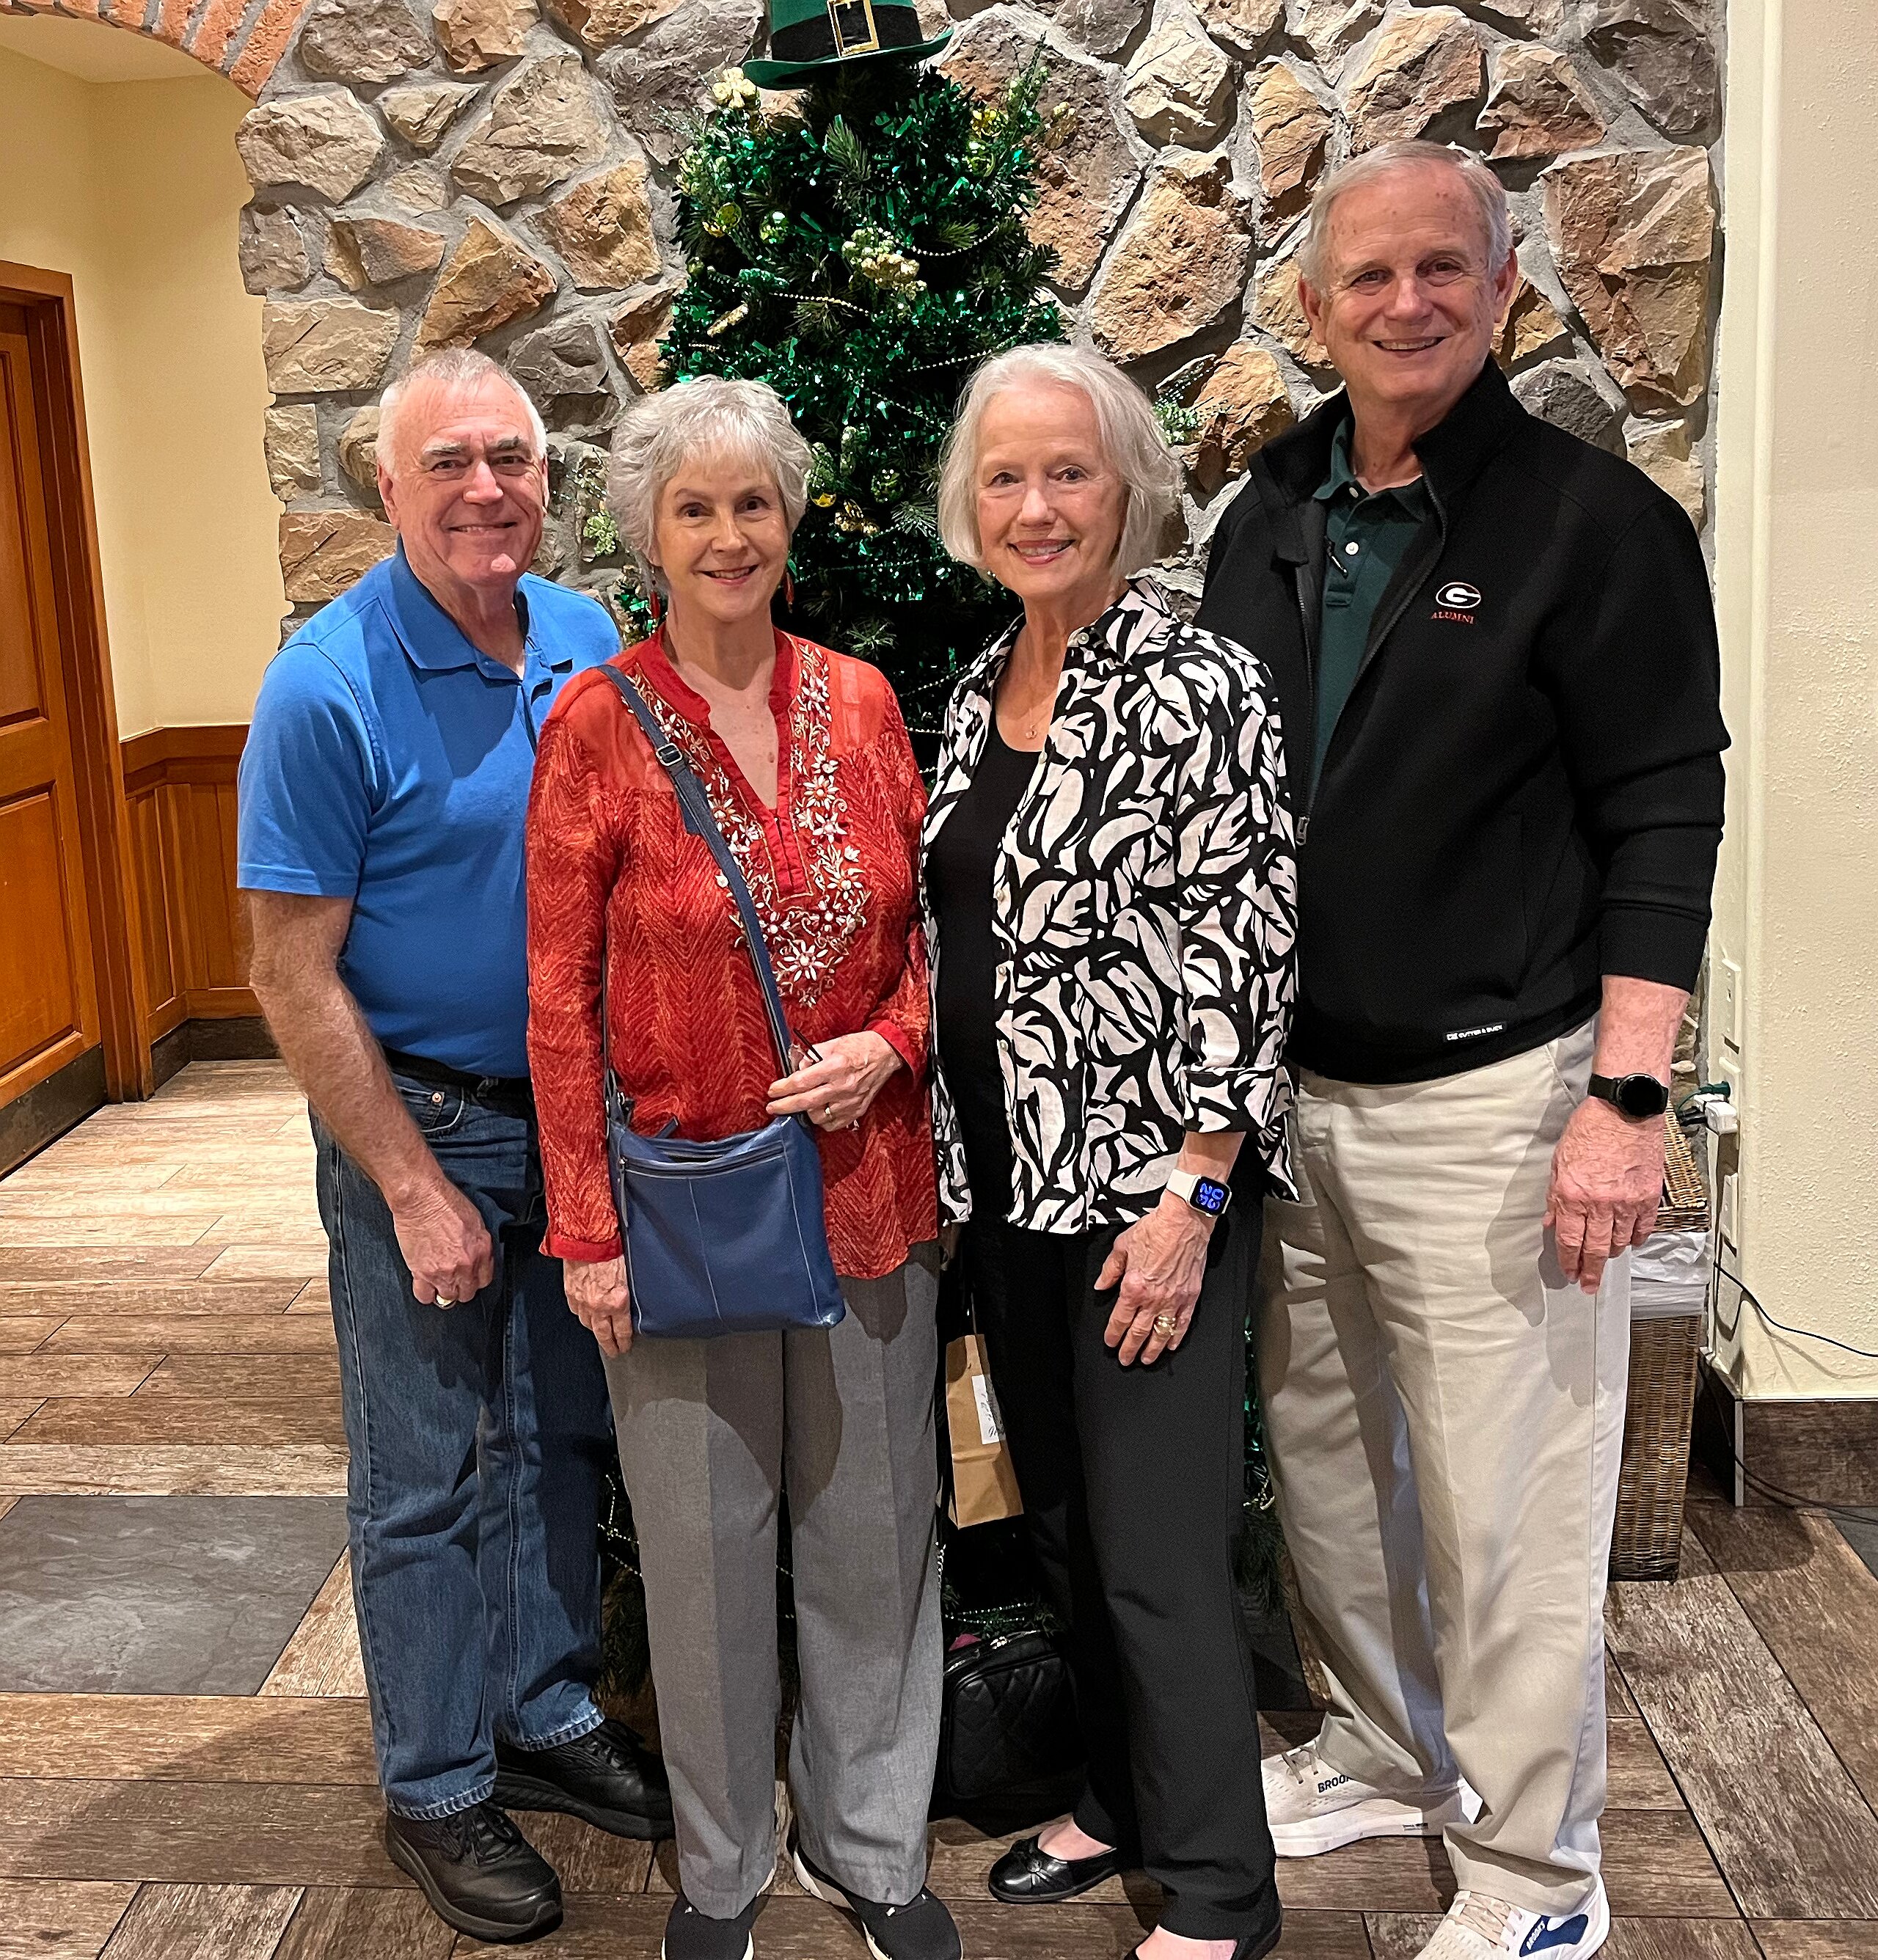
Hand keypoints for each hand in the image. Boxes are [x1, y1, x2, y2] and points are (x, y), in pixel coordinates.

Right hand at [390, 1173, 494, 1307]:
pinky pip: (425, 1296)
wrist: (421, 1198)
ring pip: (448, 1297)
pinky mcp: (422, 1272)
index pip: (485, 1280)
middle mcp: (465, 1265)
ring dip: (445, 1291)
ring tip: (440, 1281)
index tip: (470, 1276)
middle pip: (467, 1292)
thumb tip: (478, 1257)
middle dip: (462, 1287)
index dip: (476, 1279)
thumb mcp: (475, 1221)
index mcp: (481, 1250)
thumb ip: (479, 1244)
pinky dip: (426, 1293)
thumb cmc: (445, 1202)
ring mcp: (444, 1271)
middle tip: (454, 1279)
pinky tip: (427, 1285)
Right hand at [566, 1255, 633, 1356]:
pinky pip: (577, 1312)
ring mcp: (582, 1301)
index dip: (624, 1341)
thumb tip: (630, 1302)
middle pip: (603, 1334)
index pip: (622, 1330)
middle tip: (613, 1352)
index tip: (625, 1347)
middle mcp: (598, 1305)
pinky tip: (586, 1316)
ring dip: (595, 1330)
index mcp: (617, 1301)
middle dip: (609, 1346)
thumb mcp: (629, 1273)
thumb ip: (628, 1292)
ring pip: (588, 1324)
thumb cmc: (611, 1249)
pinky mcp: (570, 1293)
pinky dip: (582, 1316)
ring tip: (601, 1334)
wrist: (586, 1237)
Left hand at [767, 1031, 902, 1130]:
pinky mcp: (857, 1110)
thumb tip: (796, 1069)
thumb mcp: (833, 1043)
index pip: (802, 1081)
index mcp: (836, 1066)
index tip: (773, 1090)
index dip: (783, 1088)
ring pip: (818, 1117)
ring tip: (802, 1104)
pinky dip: (822, 1120)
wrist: (886, 1054)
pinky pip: (833, 1124)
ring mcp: (851, 1101)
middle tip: (772, 1107)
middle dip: (785, 1106)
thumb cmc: (859, 1047)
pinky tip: (819, 1111)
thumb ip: (812, 1056)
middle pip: (806, 1102)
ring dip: (805, 1112)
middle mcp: (843, 1085)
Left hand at [1098, 1192, 1214, 1365]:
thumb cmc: (1156, 1229)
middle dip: (1130, 1349)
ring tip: (1147, 1359)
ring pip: (1161, 1333)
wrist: (1184, 1222)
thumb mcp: (1122, 1246)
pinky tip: (1172, 1345)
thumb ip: (1110, 1270)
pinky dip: (1177, 1337)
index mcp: (1134, 1286)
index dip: (1113, 1334)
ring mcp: (1174, 1300)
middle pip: (1138, 1333)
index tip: (1110, 1342)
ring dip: (1153, 1350)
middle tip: (1126, 1359)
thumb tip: (1101, 1285)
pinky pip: (1183, 1324)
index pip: (1120, 1319)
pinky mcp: (1190, 1297)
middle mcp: (1154, 1298)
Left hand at [1545, 1096, 1664, 1294]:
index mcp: (1573, 1195)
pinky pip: (1643, 1228)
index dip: (1568, 1262)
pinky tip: (1629, 1242)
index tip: (1569, 1273)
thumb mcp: (1559, 1162)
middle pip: (1595, 1249)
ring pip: (1619, 1242)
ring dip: (1610, 1254)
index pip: (1569, 1240)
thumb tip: (1551, 1222)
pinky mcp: (1648, 1197)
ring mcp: (1627, 1202)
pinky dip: (1635, 1238)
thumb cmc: (1591, 1128)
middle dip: (1590, 1271)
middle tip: (1588, 1285)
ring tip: (1604, 1259)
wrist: (1624, 1109)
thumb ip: (1555, 1197)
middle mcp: (1600, 1203)